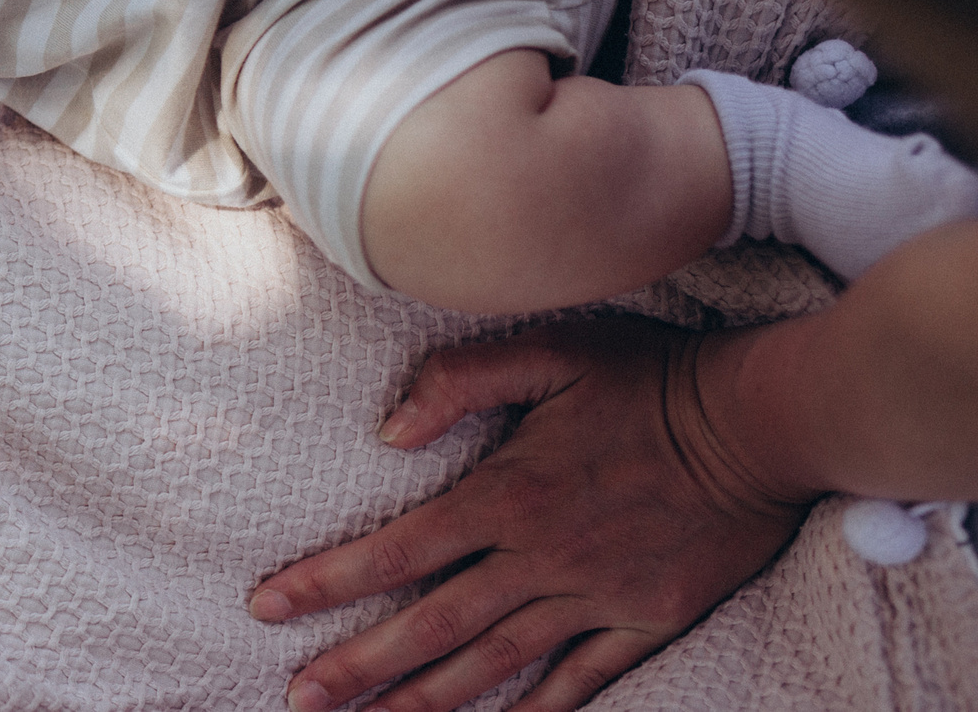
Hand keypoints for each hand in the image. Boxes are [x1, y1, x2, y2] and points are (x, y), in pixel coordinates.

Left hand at [251, 319, 812, 711]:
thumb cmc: (647, 377)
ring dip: (425, 703)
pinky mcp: (647, 621)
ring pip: (493, 665)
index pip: (396, 551)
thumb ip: (458, 382)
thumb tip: (387, 430)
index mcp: (504, 494)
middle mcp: (540, 558)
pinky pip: (581, 682)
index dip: (326, 582)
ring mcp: (595, 597)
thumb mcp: (546, 349)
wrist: (759, 424)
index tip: (267, 607)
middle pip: (431, 626)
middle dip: (357, 666)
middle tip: (298, 700)